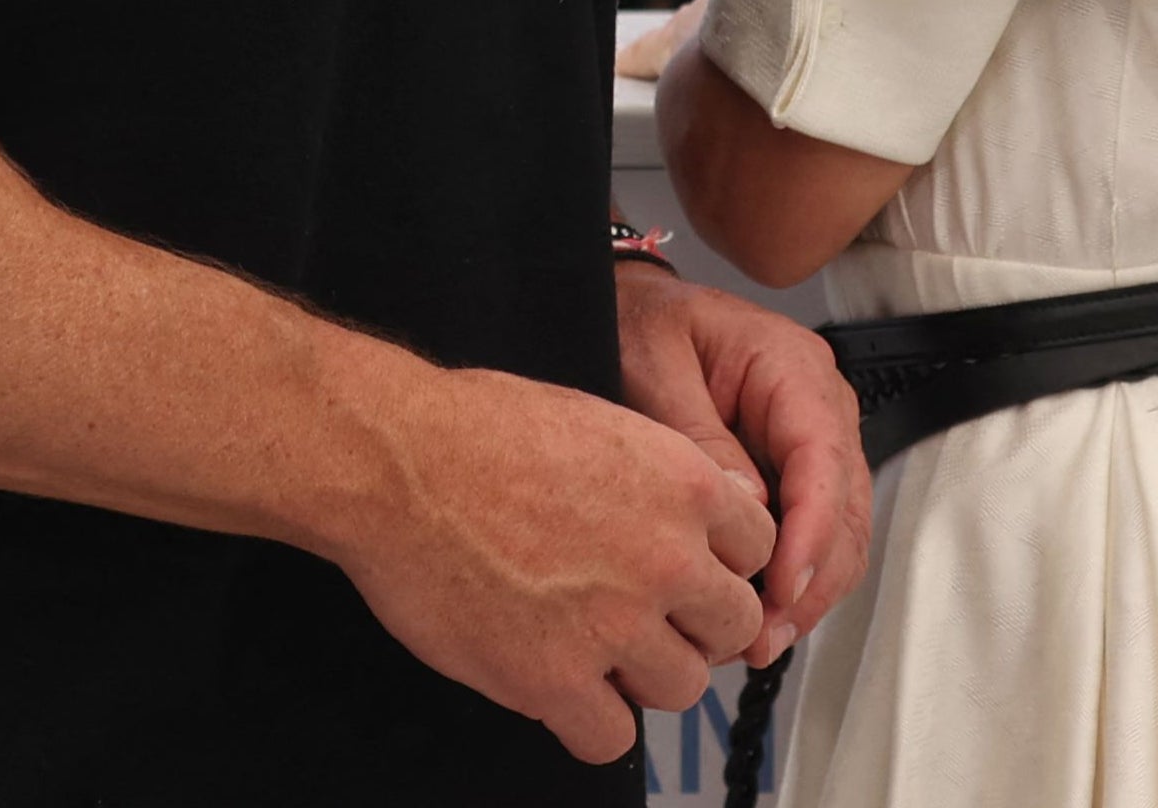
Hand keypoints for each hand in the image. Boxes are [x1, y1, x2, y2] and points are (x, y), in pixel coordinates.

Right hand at [329, 362, 773, 760]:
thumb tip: (698, 514)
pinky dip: (591, 722)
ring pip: (683, 687)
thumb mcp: (601, 420)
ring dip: (646, 675)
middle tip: (650, 616)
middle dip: (694, 624)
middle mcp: (664, 557)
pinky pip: (612, 737)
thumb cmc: (478, 430)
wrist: (399, 463)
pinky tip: (562, 689)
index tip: (693, 570)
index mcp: (682, 483)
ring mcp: (614, 625)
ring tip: (600, 651)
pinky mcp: (554, 679)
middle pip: (733, 624)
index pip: (758, 547)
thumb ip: (663, 477)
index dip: (720, 561)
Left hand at [612, 263, 872, 670]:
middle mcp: (820, 405)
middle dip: (812, 582)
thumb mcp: (654, 365)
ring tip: (757, 642)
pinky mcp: (796, 471)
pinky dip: (794, 581)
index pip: (823, 461)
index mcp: (792, 368)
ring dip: (808, 593)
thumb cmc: (643, 322)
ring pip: (840, 533)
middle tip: (762, 638)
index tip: (781, 590)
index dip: (810, 534)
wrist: (636, 308)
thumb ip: (699, 437)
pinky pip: (814, 533)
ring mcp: (815, 441)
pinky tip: (757, 617)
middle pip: (845, 509)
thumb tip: (746, 512)